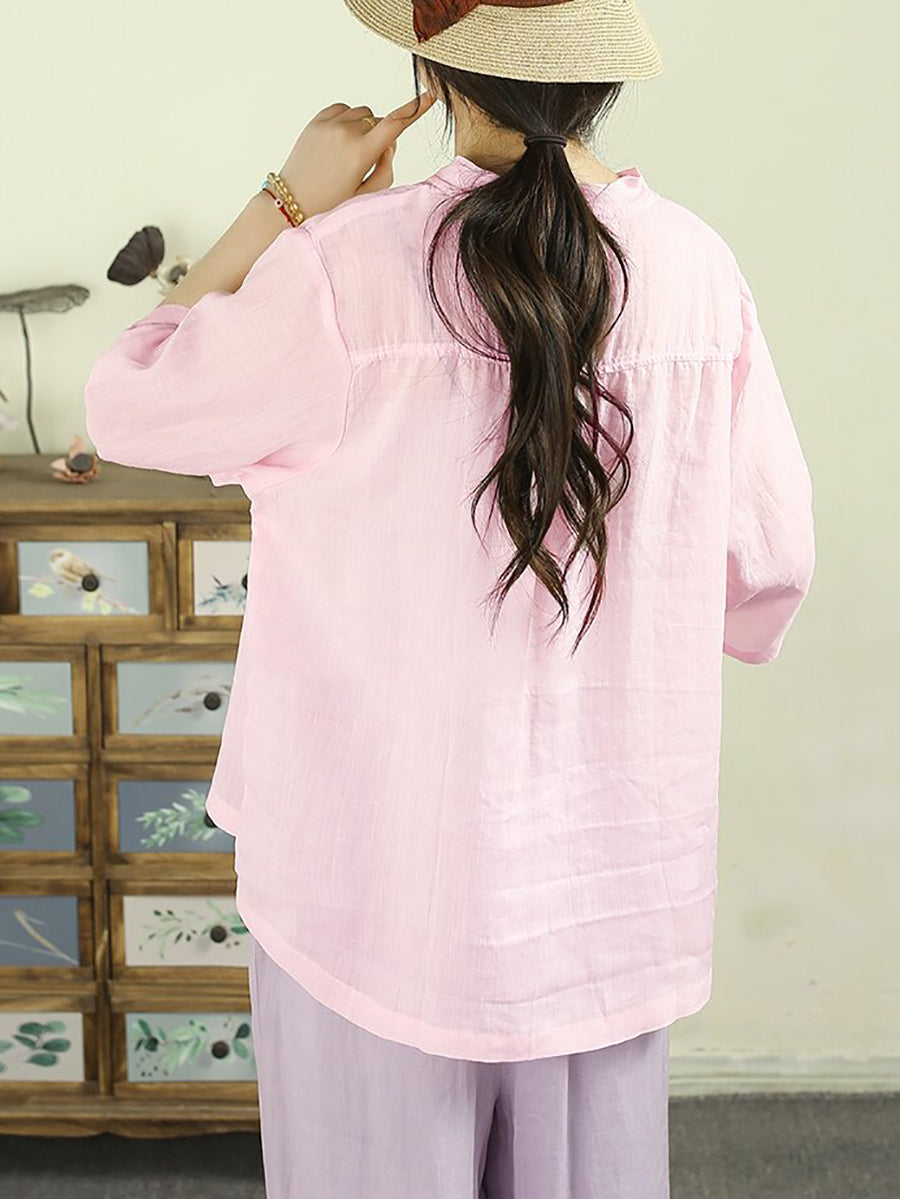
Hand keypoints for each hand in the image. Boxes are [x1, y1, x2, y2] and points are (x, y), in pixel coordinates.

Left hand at [276, 91, 436, 219]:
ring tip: (350, 153)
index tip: (430, 95)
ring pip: (362, 114)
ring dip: (364, 127)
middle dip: (380, 137)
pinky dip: (348, 119)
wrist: (290, 203)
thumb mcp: (365, 196)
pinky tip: (341, 139)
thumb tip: (388, 143)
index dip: (415, 109)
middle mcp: (346, 133)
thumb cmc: (330, 205)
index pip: (395, 124)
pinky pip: (343, 109)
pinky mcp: (316, 121)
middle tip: (366, 164)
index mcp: (361, 153)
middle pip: (379, 122)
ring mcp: (329, 124)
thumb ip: (385, 169)